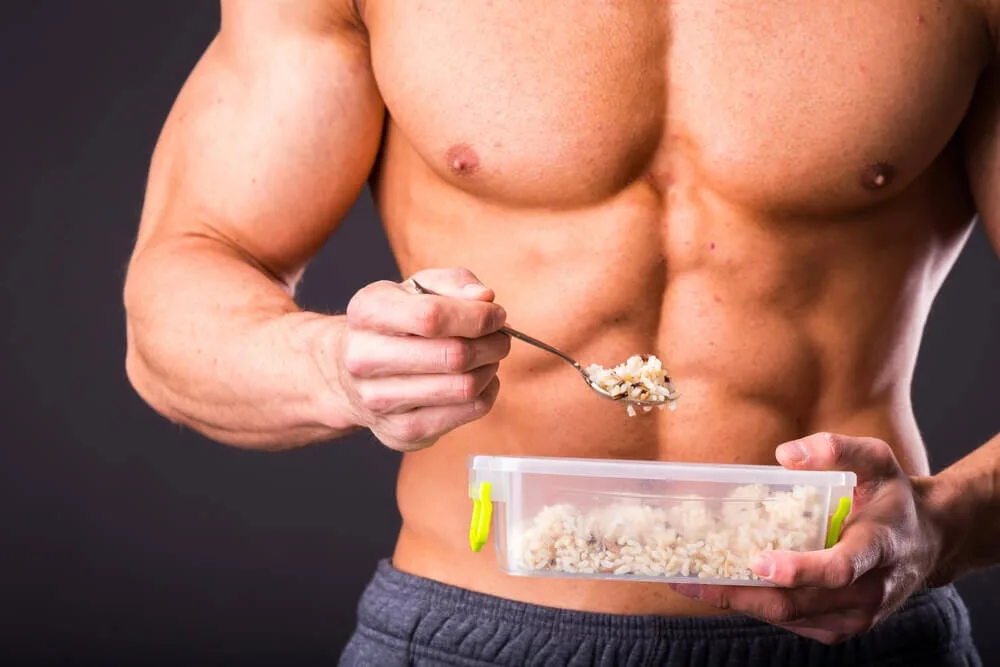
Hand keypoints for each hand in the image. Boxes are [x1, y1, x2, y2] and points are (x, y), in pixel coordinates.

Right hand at [339, 267, 509, 450]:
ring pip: (465, 388)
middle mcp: (363, 358)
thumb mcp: (417, 289)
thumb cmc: (397, 324)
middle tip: (500, 337)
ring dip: (491, 368)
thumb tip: (485, 298)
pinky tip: (478, 380)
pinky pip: (467, 413)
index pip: (431, 317)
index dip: (477, 316)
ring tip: (489, 357)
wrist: (349, 373)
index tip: (495, 315)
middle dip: (492, 344)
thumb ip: (454, 283)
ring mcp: (379, 400)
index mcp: (367, 312)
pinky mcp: (400, 431)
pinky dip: (487, 394)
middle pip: (454, 356)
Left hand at [670, 432, 948, 644]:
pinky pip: (796, 623)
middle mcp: (870, 590)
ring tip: (694, 585)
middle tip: (695, 579)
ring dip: (741, 604)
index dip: (798, 569)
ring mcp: (857, 615)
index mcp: (878, 547)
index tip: (758, 560)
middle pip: (801, 602)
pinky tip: (725, 591)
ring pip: (792, 617)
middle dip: (744, 593)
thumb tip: (785, 454)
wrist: (929, 541)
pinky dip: (759, 609)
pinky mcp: (843, 626)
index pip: (839, 568)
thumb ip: (836, 448)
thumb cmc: (892, 497)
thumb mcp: (876, 459)